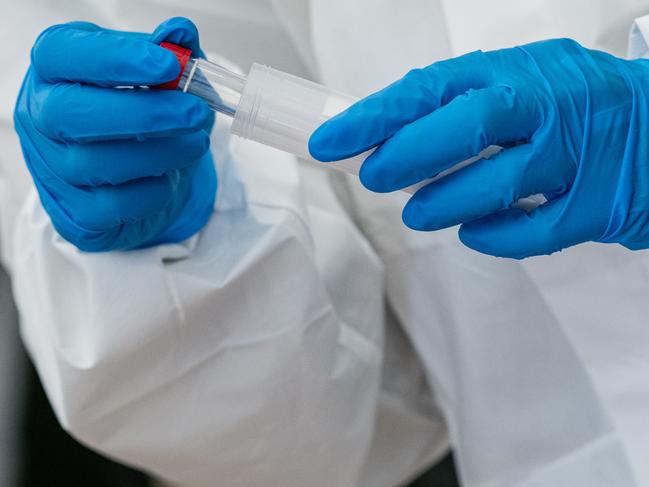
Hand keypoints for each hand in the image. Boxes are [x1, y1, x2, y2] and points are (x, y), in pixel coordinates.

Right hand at [14, 17, 216, 251]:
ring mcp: (53, 169)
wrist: (136, 177)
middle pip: (74, 114)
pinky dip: (154, 191)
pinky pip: (115, 205)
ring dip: (161, 153)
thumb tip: (180, 33)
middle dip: (146, 113)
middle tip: (195, 113)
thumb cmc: (140, 116)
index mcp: (55, 70)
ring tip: (196, 143)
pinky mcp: (75, 212)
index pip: (64, 54)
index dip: (117, 58)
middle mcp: (41, 117)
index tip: (169, 64)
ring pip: (98, 163)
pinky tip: (170, 176)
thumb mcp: (157, 76)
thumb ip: (170, 53)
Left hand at [309, 39, 648, 258]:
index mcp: (517, 71)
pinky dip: (493, 237)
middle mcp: (548, 107)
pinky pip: (535, 232)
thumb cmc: (575, 104)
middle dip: (408, 157)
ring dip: (444, 203)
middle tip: (375, 178)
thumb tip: (385, 133)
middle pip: (467, 128)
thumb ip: (461, 103)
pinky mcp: (597, 206)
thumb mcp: (520, 82)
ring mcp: (576, 157)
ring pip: (498, 184)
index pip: (432, 87)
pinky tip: (473, 231)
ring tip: (419, 213)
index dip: (376, 116)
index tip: (331, 139)